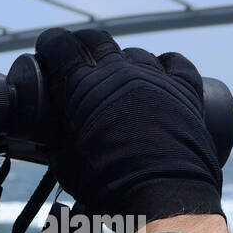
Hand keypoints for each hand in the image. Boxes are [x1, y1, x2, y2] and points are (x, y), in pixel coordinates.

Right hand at [34, 27, 223, 221]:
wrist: (164, 192)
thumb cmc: (110, 184)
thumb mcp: (68, 167)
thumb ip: (57, 149)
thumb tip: (52, 148)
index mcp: (84, 86)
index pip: (62, 46)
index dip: (52, 43)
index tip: (47, 48)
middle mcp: (120, 72)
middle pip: (97, 41)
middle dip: (84, 45)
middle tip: (79, 59)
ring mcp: (155, 77)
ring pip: (135, 53)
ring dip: (123, 61)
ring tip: (120, 79)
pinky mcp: (185, 90)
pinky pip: (176, 63)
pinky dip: (166, 64)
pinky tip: (161, 71)